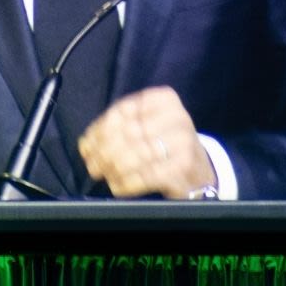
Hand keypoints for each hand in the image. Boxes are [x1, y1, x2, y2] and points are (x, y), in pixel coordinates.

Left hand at [78, 86, 216, 197]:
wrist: (200, 171)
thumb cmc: (165, 147)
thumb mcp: (147, 127)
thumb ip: (118, 129)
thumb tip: (86, 144)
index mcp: (164, 99)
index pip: (123, 110)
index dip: (100, 130)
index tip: (87, 146)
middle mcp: (177, 116)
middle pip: (128, 133)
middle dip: (103, 152)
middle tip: (92, 166)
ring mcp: (183, 141)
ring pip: (135, 154)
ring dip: (113, 168)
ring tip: (104, 176)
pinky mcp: (184, 166)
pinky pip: (146, 176)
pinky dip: (127, 183)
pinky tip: (118, 186)